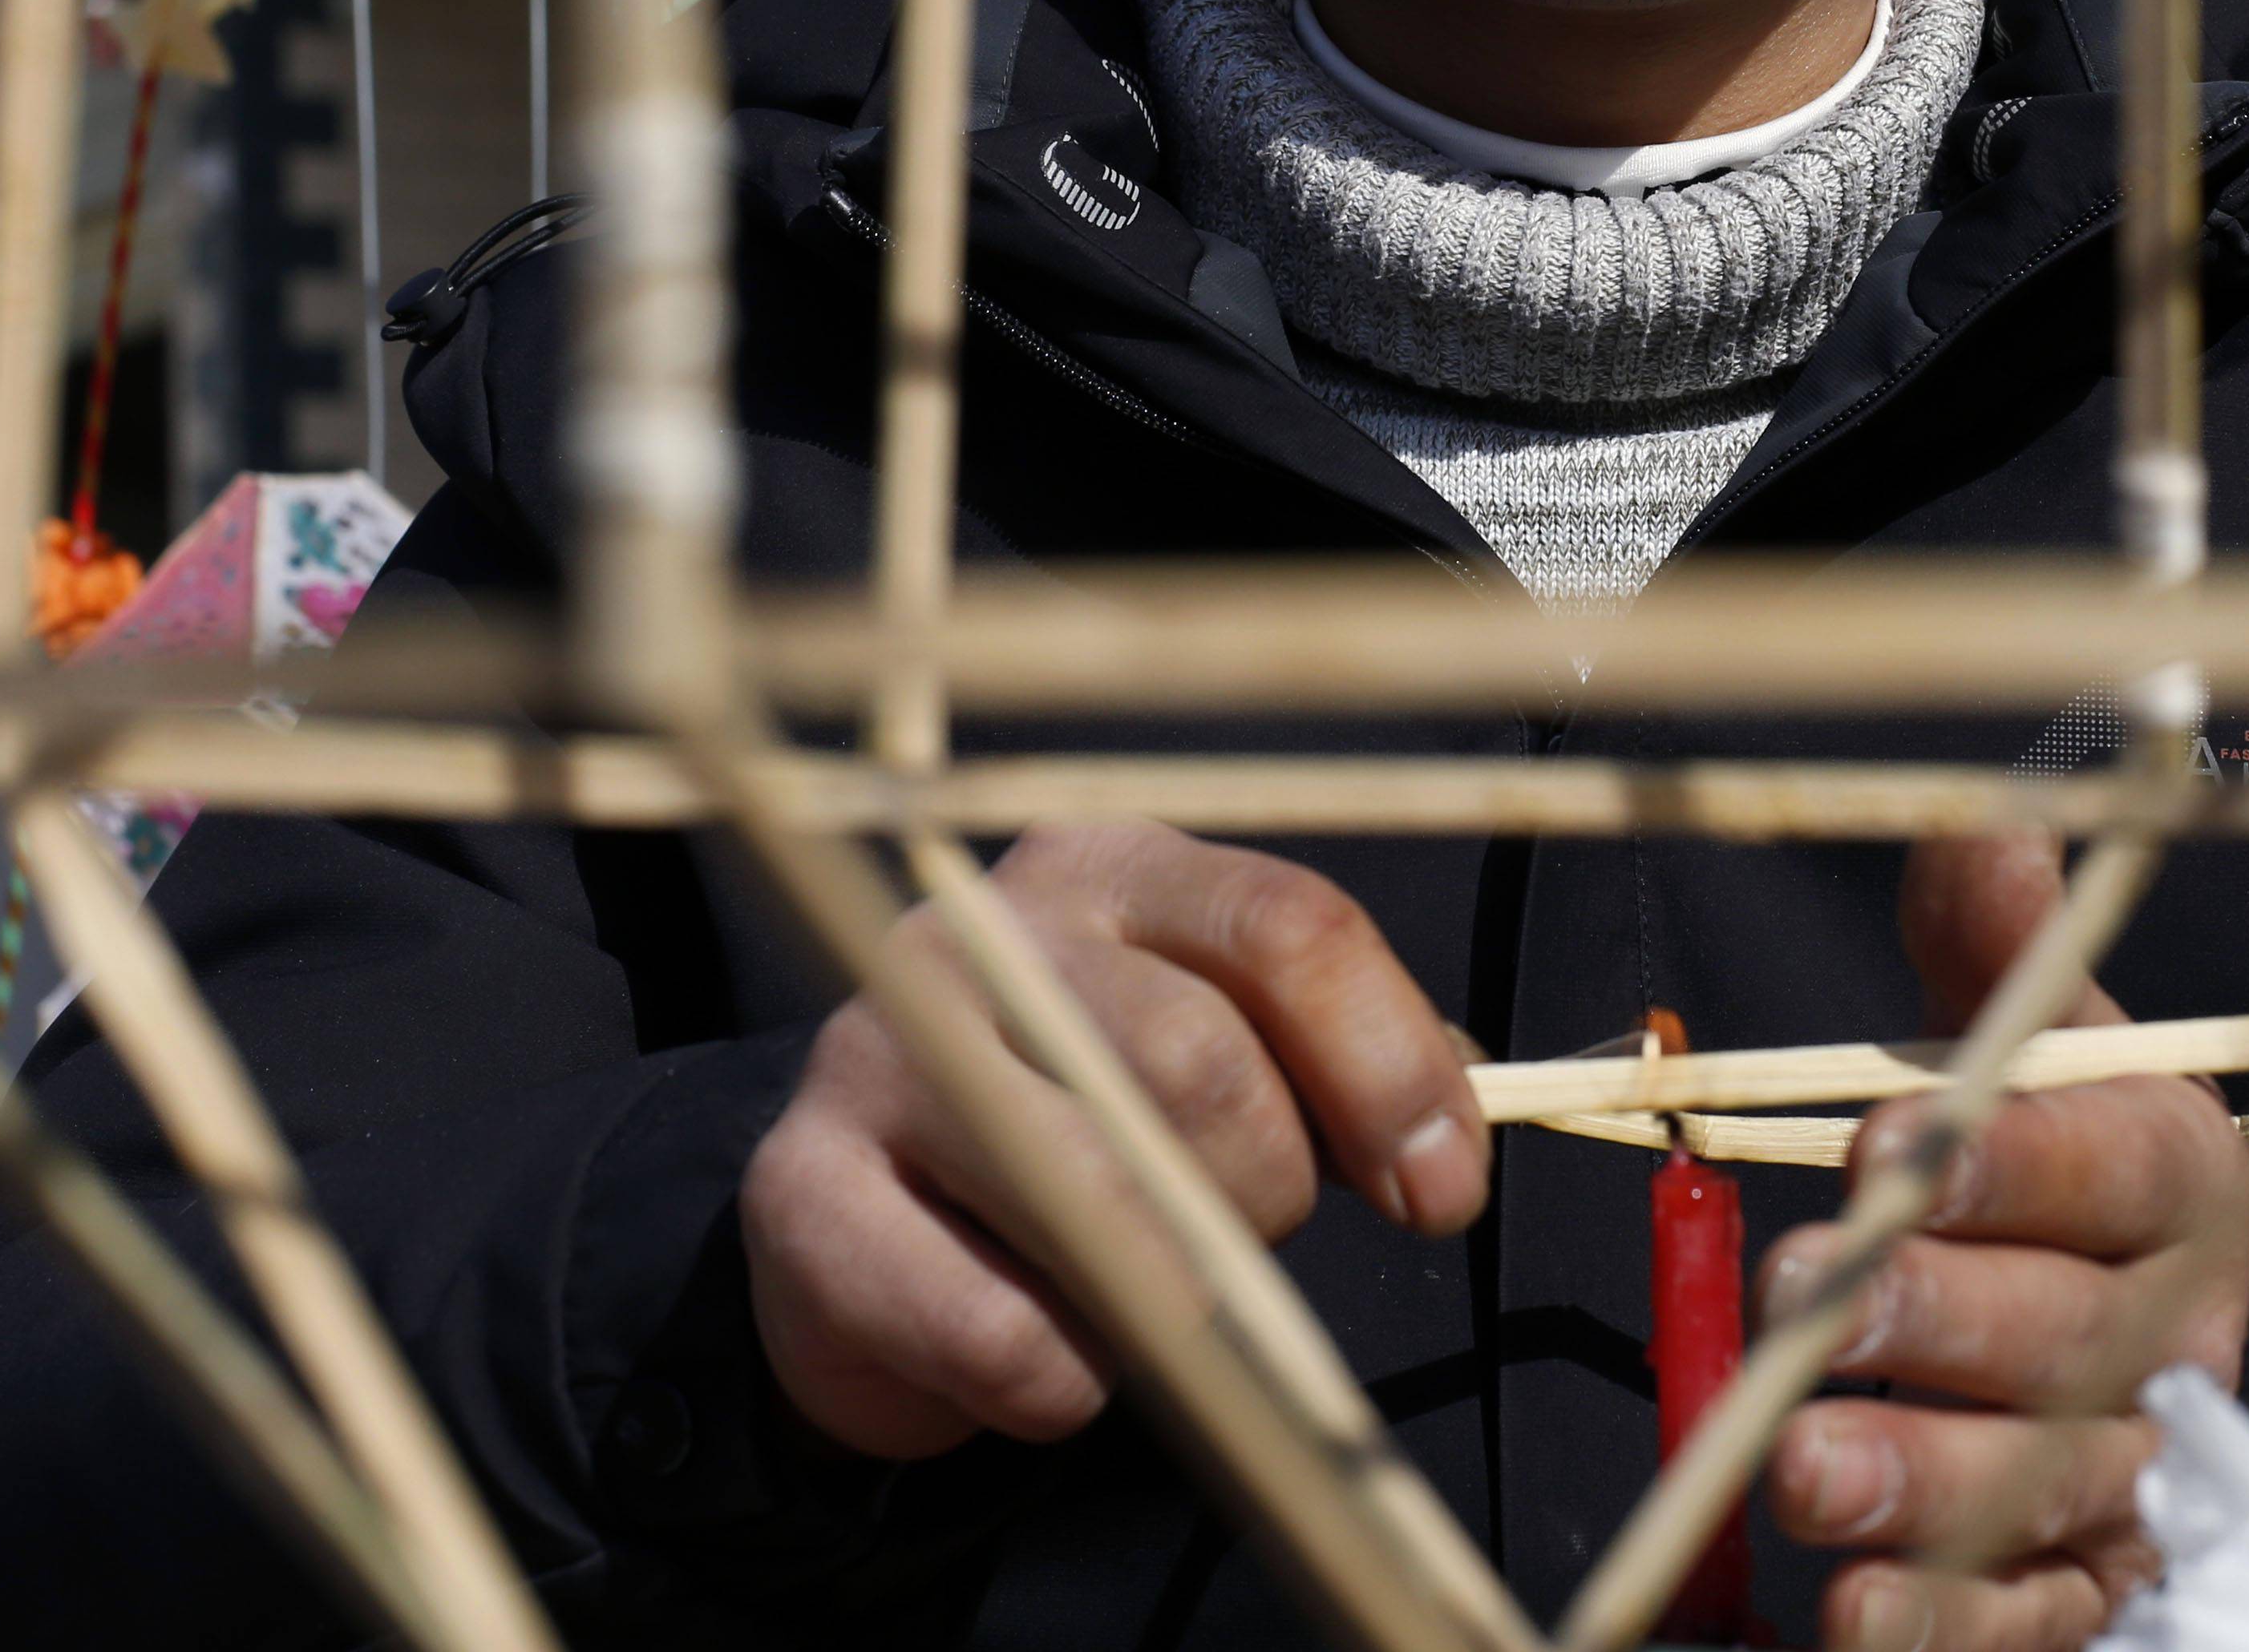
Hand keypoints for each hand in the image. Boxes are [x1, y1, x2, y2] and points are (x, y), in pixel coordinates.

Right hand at [740, 820, 1483, 1458]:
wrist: (861, 1233)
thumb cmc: (1081, 1131)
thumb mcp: (1212, 1052)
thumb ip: (1331, 1071)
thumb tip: (1445, 1152)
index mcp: (1111, 868)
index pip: (1288, 927)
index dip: (1389, 1067)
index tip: (1439, 1191)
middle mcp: (984, 934)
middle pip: (1199, 1063)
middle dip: (1267, 1191)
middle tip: (1245, 1241)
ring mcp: (874, 1054)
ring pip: (1101, 1200)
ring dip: (1170, 1292)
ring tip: (1146, 1290)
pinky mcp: (803, 1196)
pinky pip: (1005, 1337)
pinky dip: (1067, 1378)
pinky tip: (1045, 1344)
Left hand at [1759, 833, 2248, 1651]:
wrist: (2114, 1313)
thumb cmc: (2044, 1154)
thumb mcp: (2036, 1034)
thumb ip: (1997, 944)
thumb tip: (1987, 825)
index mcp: (2177, 1179)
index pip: (2113, 1164)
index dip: (2009, 1155)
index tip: (1891, 1140)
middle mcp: (2177, 1336)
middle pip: (2068, 1336)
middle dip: (1931, 1316)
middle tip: (1808, 1295)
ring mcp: (2139, 1477)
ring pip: (2043, 1487)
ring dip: (1921, 1479)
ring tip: (1798, 1466)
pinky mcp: (2090, 1587)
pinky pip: (2031, 1617)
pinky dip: (1945, 1626)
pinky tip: (1849, 1614)